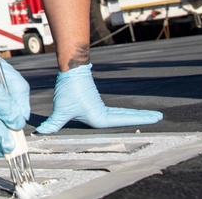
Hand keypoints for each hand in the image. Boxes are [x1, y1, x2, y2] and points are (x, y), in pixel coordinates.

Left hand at [36, 64, 162, 133]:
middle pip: (127, 116)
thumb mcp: (60, 110)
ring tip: (150, 116)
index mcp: (100, 117)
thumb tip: (41, 133)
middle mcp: (103, 112)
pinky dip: (124, 112)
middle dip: (143, 118)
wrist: (71, 69)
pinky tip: (127, 114)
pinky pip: (114, 109)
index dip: (141, 121)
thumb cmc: (68, 90)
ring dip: (135, 115)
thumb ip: (53, 124)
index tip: (156, 118)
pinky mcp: (95, 101)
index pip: (124, 121)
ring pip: (121, 113)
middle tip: (160, 117)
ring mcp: (100, 106)